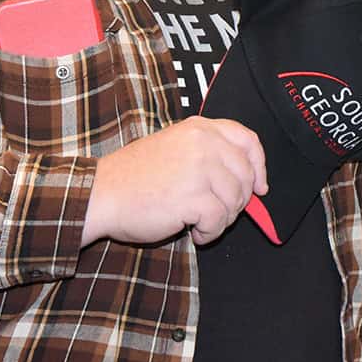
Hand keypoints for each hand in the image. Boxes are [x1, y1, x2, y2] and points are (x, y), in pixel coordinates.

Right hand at [81, 116, 267, 246]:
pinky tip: (193, 231)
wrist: (101, 194)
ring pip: (236, 200)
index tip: (260, 186)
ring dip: (222, 219)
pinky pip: (220, 220)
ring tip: (199, 222)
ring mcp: (200, 168)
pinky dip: (210, 232)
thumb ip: (209, 152)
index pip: (248, 140)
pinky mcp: (194, 197)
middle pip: (246, 175)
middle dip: (238, 201)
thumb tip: (249, 178)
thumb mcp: (175, 147)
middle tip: (218, 213)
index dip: (259, 165)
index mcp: (200, 128)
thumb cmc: (135, 177)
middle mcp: (203, 143)